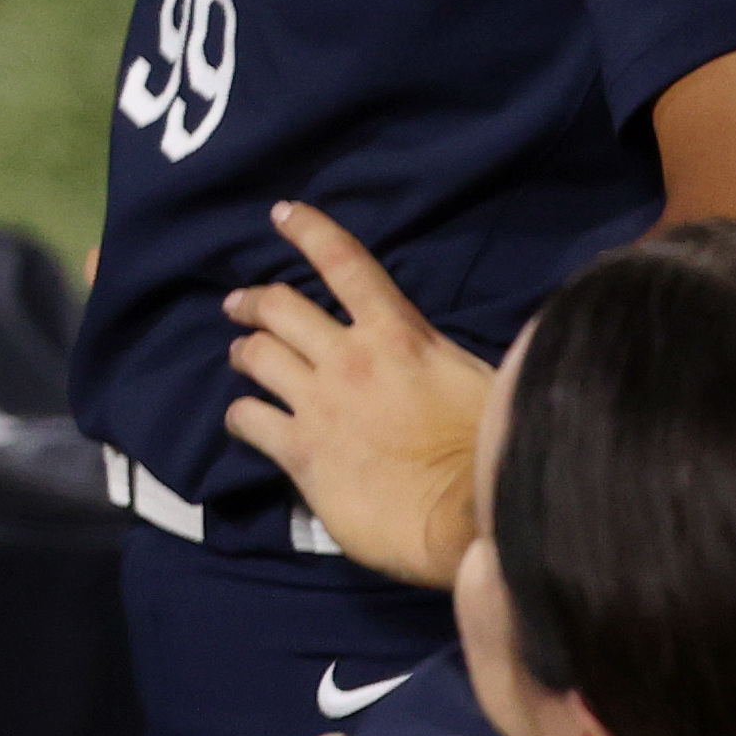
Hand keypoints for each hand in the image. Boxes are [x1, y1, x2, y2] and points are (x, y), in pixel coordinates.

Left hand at [224, 202, 489, 585]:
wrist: (476, 521)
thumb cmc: (495, 452)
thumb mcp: (483, 382)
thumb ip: (446, 357)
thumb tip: (453, 346)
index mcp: (399, 335)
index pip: (346, 263)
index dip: (309, 231)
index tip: (282, 213)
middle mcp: (349, 359)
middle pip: (281, 306)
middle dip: (254, 300)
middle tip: (240, 304)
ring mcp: (319, 404)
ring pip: (257, 355)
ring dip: (244, 350)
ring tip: (241, 355)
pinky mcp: (300, 452)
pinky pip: (248, 419)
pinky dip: (239, 414)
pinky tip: (242, 419)